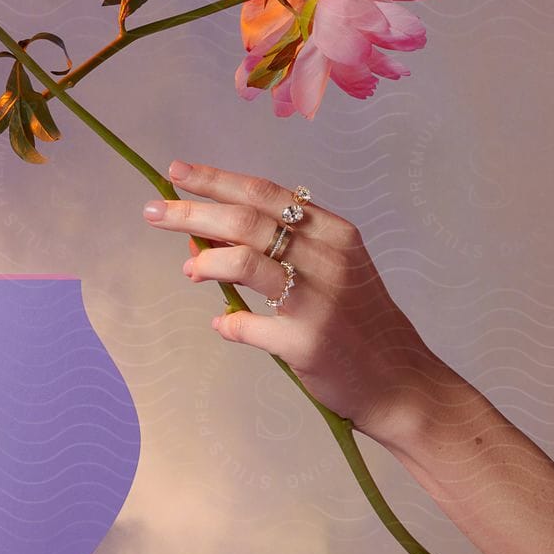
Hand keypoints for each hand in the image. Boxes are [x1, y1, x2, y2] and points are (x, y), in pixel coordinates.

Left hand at [141, 159, 452, 449]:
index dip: (216, 180)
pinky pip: (247, 325)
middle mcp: (328, 258)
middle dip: (192, 213)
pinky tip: (224, 325)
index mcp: (334, 233)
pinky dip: (229, 324)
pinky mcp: (307, 341)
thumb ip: (282, 251)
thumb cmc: (359, 322)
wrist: (400, 380)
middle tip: (153, 213)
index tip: (176, 172)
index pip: (265, 193)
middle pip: (245, 221)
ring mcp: (317, 299)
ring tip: (189, 271)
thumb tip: (208, 238)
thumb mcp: (334, 270)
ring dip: (205, 263)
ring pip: (242, 262)